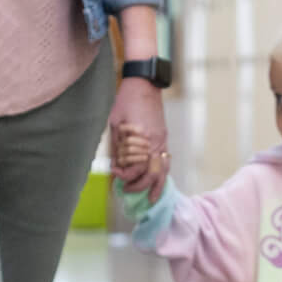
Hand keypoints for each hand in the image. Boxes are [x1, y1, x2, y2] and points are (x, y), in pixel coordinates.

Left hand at [108, 75, 166, 199]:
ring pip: (164, 169)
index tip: (115, 173)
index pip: (135, 167)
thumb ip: (117, 148)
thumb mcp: (115, 124)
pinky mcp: (163, 137)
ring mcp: (162, 139)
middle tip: (127, 191)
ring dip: (158, 185)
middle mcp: (155, 142)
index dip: (124, 174)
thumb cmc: (126, 100)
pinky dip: (162, 173)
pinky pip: (166, 160)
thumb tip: (116, 168)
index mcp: (142, 138)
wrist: (144, 83)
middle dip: (140, 186)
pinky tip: (158, 180)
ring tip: (153, 198)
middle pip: (152, 173)